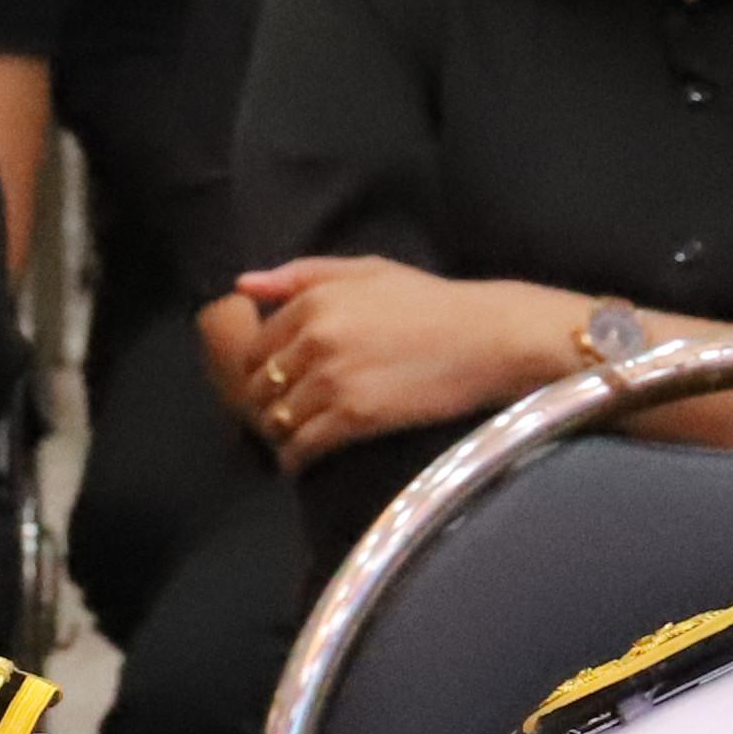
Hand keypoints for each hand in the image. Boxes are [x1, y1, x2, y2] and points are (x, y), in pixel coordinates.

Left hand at [207, 258, 580, 469]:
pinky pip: (301, 447)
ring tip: (292, 439)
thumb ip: (301, 274)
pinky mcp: (355, 417)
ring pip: (276, 419)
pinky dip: (294, 459)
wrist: (489, 340)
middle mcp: (316, 339)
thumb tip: (242, 285)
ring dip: (279, 434)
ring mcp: (333, 379)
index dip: (256, 372)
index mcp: (314, 301)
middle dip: (264, 405)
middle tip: (279, 418)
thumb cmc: (432, 304)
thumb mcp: (368, 271)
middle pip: (259, 386)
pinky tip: (301, 462)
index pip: (254, 347)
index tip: (270, 386)